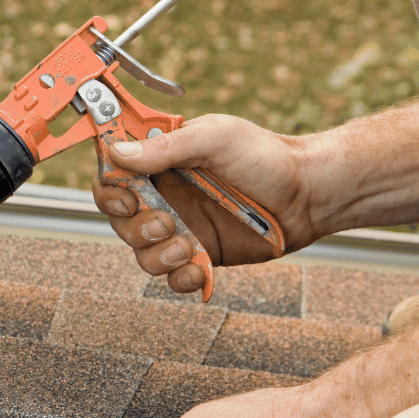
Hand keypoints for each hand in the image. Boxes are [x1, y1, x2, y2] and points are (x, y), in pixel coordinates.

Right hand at [91, 114, 320, 294]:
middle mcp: (164, 197)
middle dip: (137, 229)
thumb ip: (165, 148)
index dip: (109, 192)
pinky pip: (173, 278)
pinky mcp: (200, 256)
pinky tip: (200, 270)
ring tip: (188, 247)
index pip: (112, 178)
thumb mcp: (215, 138)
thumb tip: (116, 153)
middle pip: (120, 222)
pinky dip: (181, 279)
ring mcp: (181, 229)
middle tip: (167, 222)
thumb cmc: (266, 156)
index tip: (128, 198)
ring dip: (158, 257)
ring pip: (142, 255)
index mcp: (160, 163)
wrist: (308, 195)